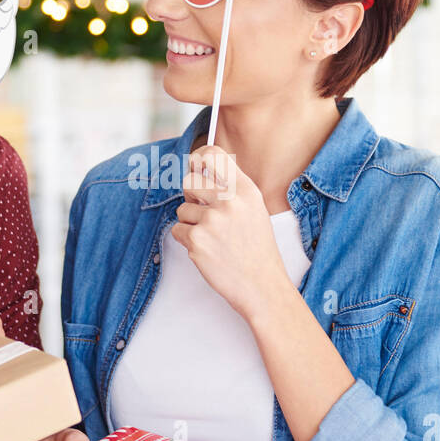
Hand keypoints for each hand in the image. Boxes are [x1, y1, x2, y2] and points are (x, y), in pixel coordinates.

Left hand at [172, 145, 294, 321]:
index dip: (198, 158)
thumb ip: (232, 189)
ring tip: (213, 238)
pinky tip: (207, 250)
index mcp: (245, 190)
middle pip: (189, 180)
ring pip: (182, 209)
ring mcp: (212, 220)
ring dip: (191, 223)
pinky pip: (177, 230)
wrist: (262, 285)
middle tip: (203, 212)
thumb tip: (199, 169)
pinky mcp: (197, 240)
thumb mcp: (254, 209)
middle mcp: (229, 201)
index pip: (213, 155)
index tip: (196, 166)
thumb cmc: (257, 249)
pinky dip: (187, 240)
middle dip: (191, 196)